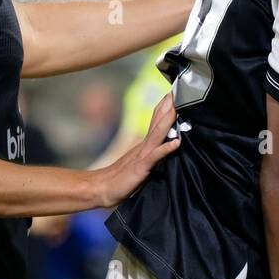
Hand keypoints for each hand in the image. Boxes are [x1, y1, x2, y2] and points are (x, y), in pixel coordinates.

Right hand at [94, 93, 179, 207]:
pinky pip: (155, 156)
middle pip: (157, 122)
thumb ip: (150, 153)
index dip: (166, 108)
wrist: (102, 189)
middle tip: (176, 90)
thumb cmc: (122, 179)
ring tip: (176, 107)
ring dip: (167, 120)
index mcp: (145, 144)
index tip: (175, 93)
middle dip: (167, 106)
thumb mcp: (139, 163)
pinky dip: (165, 149)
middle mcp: (144, 146)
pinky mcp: (141, 167)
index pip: (157, 122)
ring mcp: (142, 155)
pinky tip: (176, 143)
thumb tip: (165, 145)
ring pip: (157, 134)